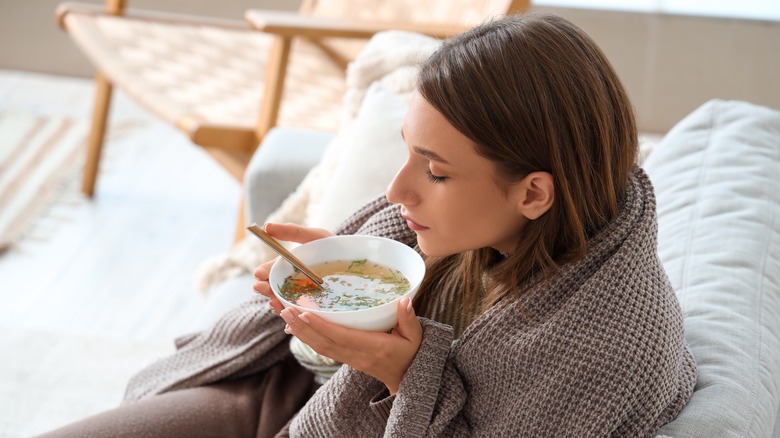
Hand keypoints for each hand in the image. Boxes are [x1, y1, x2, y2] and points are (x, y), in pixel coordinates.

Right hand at [252, 223, 332, 314]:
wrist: (356, 261)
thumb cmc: (333, 246)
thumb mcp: (314, 236)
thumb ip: (292, 231)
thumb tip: (267, 227)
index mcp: (287, 269)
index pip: (269, 273)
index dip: (262, 274)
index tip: (258, 274)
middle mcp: (291, 286)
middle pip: (273, 291)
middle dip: (265, 290)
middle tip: (261, 287)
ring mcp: (302, 300)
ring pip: (285, 306)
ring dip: (277, 306)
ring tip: (274, 303)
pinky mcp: (314, 312)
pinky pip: (302, 318)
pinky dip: (295, 319)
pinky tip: (291, 321)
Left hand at [280, 296, 422, 394]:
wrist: (407, 378)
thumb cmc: (411, 354)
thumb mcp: (415, 336)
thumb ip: (409, 318)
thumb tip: (404, 300)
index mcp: (373, 348)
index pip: (343, 336)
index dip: (322, 326)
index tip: (304, 312)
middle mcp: (357, 355)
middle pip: (324, 342)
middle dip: (303, 326)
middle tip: (284, 309)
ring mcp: (349, 358)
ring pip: (319, 346)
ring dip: (300, 331)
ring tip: (283, 313)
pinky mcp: (345, 358)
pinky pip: (322, 348)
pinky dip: (307, 337)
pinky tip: (294, 326)